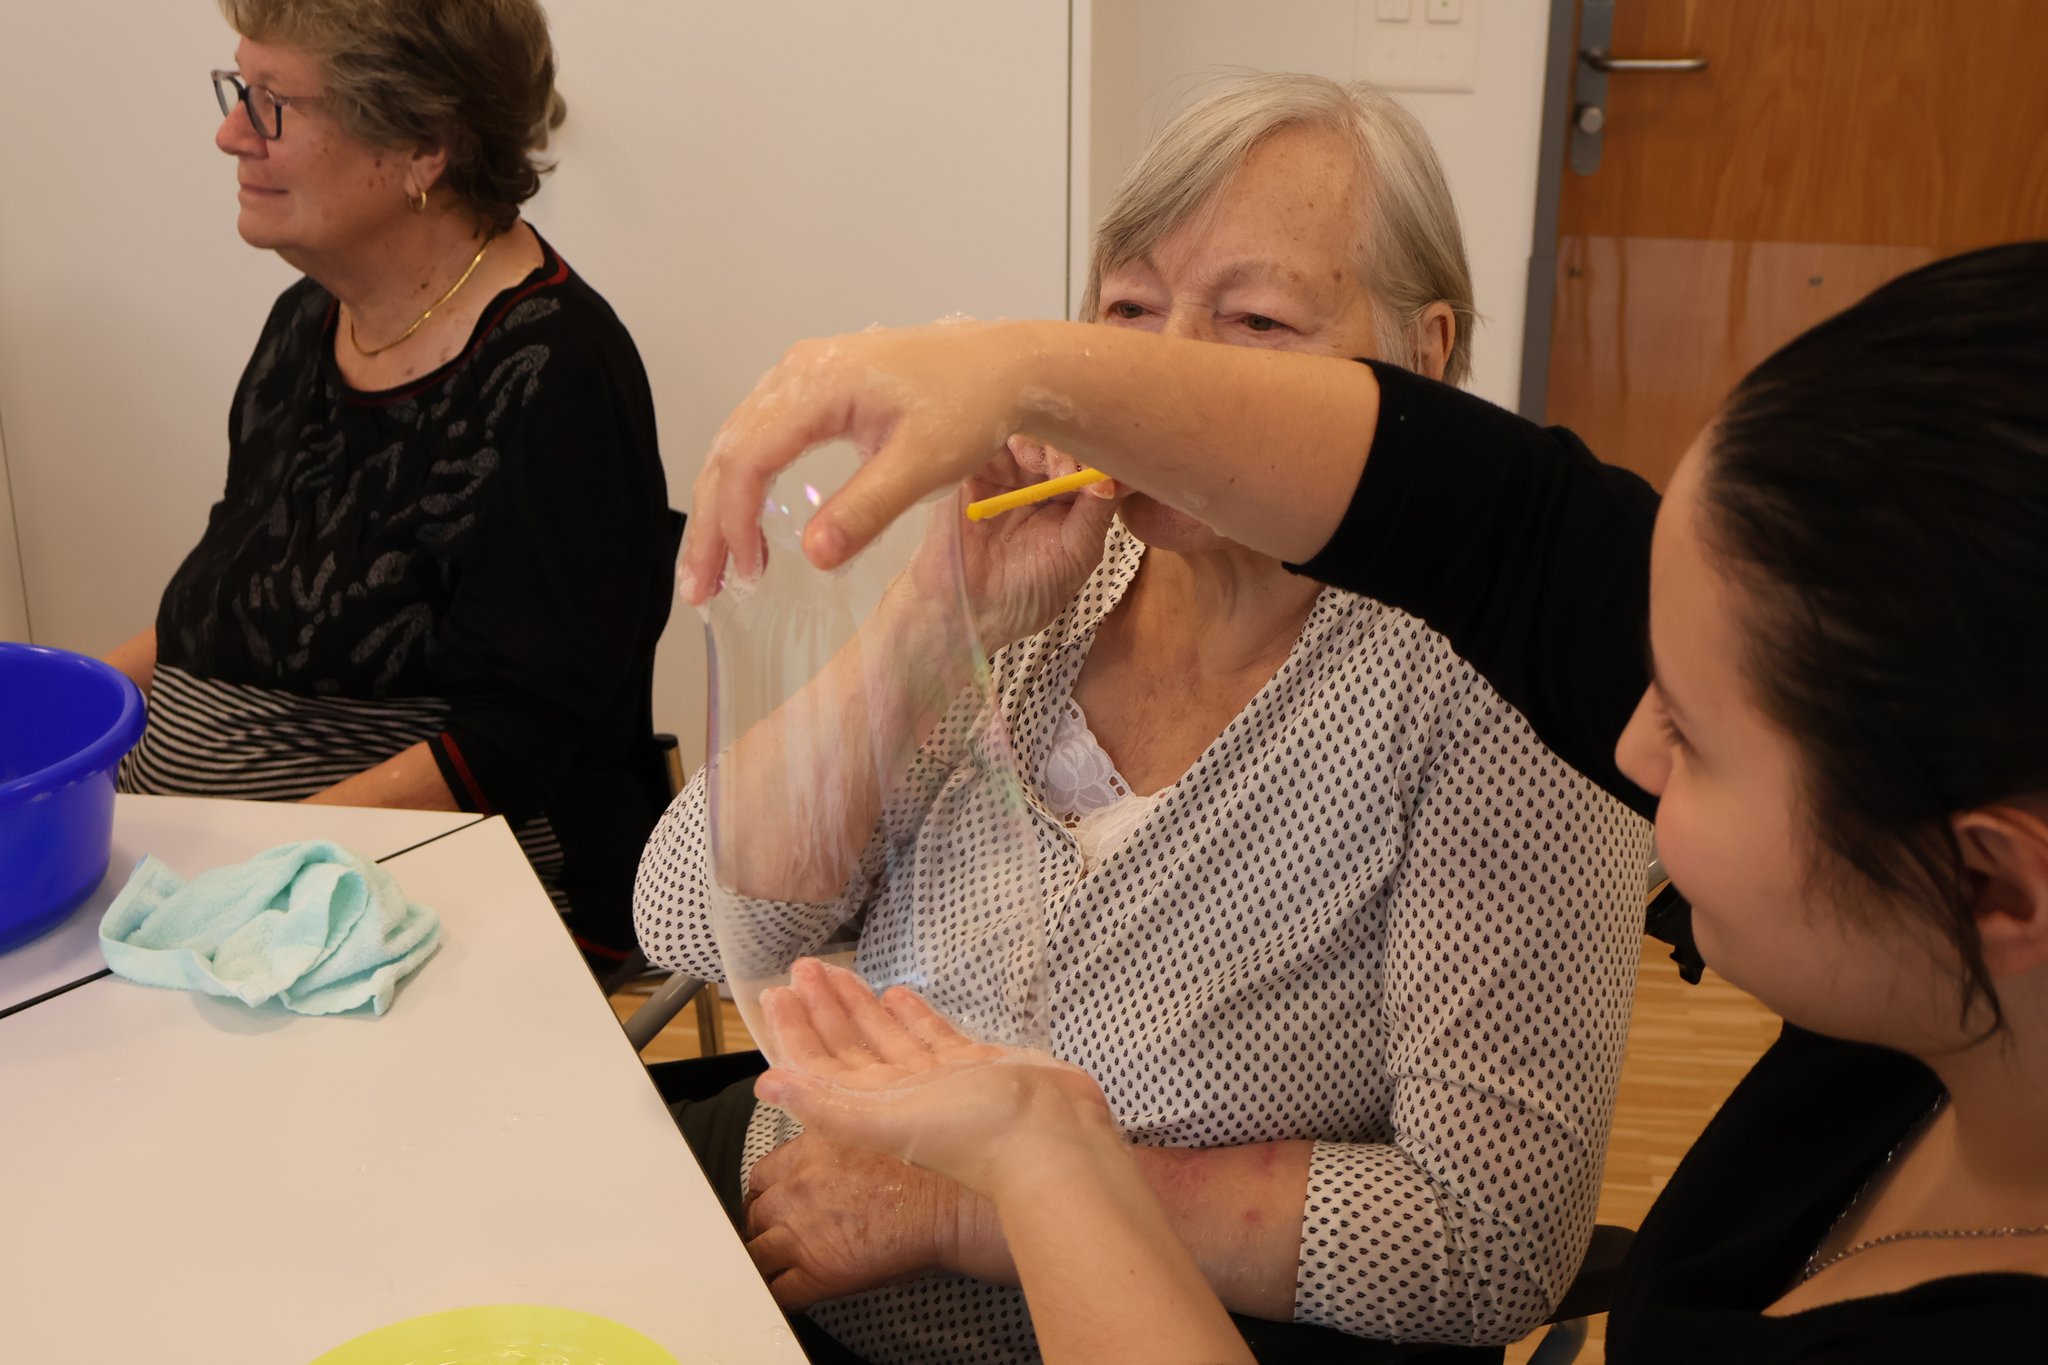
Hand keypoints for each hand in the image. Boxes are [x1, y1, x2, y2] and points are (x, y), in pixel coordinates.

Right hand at [678, 321, 1065, 603]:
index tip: (744, 573)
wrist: (1003, 366)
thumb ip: (866, 511)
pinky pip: (760, 437)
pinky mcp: (813, 387)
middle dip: (710, 523)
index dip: (737, 520)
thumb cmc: (972, 403)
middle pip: (729, 451)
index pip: (750, 457)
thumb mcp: (924, 466)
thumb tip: (814, 556)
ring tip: (714, 568)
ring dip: (720, 506)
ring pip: (737, 444)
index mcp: (820, 381)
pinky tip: (747, 526)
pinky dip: (745, 483)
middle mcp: (799, 370)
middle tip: (699, 586)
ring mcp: (802, 374)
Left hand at [743, 1133, 967, 1309]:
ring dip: (766, 1261)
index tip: (775, 1203)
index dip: (768, 1193)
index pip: (760, 1175)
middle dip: (764, 1226)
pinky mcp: (817, 1272)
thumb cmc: (924, 1170)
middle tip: (780, 1235)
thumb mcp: (866, 1132)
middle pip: (754, 1214)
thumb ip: (830, 1146)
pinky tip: (793, 1292)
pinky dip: (781, 1294)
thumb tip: (817, 1163)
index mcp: (808, 1150)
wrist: (948, 1205)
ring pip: (757, 1253)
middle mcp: (797, 1188)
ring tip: (781, 1266)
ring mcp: (802, 1232)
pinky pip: (780, 1291)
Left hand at [754, 958, 1120, 1201]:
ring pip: (887, 1036)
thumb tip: (767, 1086)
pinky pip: (933, 1036)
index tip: (776, 994)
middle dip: (824, 1009)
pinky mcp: (974, 1067)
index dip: (796, 1031)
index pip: (820, 1065)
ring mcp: (938, 1081)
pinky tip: (896, 994)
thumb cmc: (972, 1135)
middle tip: (804, 969)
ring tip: (839, 973)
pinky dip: (912, 1015)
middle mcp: (901, 1095)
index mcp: (874, 1108)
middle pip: (849, 1046)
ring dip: (861, 1007)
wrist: (1050, 1140)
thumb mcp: (888, 1122)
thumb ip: (827, 1105)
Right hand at [900, 436, 1118, 651]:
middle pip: (1062, 438)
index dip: (1101, 458)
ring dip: (1047, 443)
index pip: (1089, 459)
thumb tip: (1120, 474)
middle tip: (1074, 474)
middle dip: (1075, 449)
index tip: (1110, 474)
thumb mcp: (1077, 553)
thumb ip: (1098, 511)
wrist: (970, 611)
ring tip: (1053, 471)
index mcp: (1065, 497)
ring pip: (1029, 430)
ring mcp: (1002, 470)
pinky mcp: (970, 466)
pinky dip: (1012, 436)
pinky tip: (1024, 458)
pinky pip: (990, 435)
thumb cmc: (1027, 591)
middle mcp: (1036, 478)